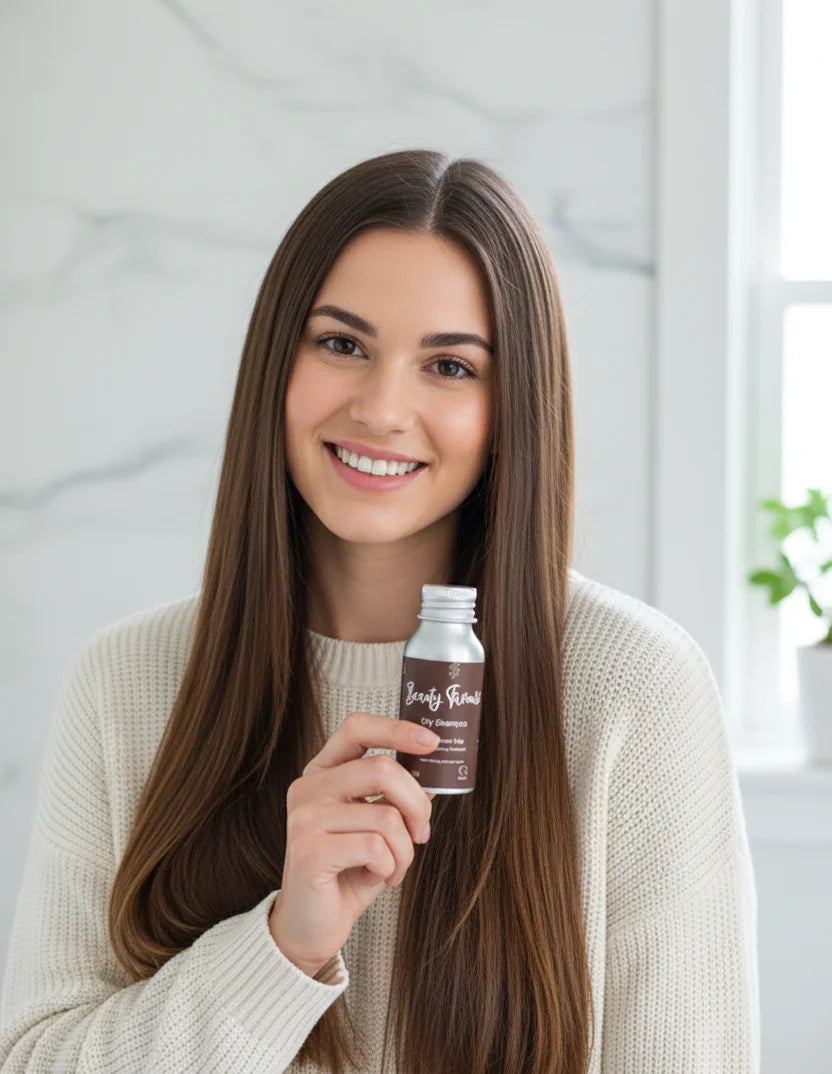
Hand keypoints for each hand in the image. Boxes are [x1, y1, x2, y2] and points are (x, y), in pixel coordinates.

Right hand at [268, 711, 438, 977]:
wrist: (312, 926)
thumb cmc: (348, 872)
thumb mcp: (376, 827)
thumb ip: (395, 798)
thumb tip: (433, 777)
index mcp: (324, 773)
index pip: (356, 727)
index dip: (396, 729)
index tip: (432, 742)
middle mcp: (308, 787)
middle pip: (382, 768)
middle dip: (417, 804)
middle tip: (421, 833)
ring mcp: (305, 817)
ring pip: (386, 816)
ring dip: (405, 850)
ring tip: (393, 867)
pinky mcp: (309, 850)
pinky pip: (375, 847)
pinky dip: (391, 867)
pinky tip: (378, 878)